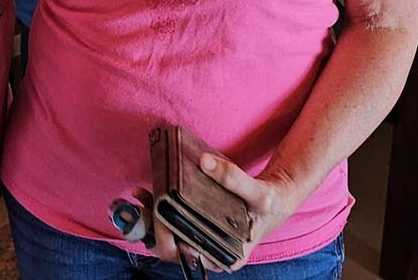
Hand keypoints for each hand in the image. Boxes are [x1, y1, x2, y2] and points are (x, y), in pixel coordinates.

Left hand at [148, 154, 305, 272]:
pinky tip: (149, 192)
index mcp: (225, 256)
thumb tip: (204, 162)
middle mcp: (210, 253)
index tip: (160, 212)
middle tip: (147, 199)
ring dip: (151, 217)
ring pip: (168, 236)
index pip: (187, 254)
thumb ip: (234, 179)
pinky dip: (159, 210)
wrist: (274, 200)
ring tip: (142, 194)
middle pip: (172, 247)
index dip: (168, 236)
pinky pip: (172, 223)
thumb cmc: (270, 203)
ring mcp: (202, 241)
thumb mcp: (259, 194)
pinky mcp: (197, 228)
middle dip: (153, 225)